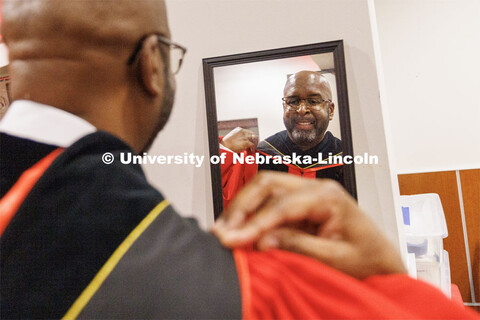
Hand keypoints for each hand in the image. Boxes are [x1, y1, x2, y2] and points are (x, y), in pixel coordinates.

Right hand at [212, 172, 406, 278]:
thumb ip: (300, 246)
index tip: (232, 239)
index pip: (281, 204)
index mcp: (329, 197)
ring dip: (242, 209)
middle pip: (268, 185)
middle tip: (222, 231)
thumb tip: (264, 240)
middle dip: (241, 207)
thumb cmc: (367, 258)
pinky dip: (251, 215)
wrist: (380, 259)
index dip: (253, 223)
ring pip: (264, 189)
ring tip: (224, 230)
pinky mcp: (299, 206)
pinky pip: (269, 203)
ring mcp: (306, 194)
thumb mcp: (336, 259)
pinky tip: (239, 230)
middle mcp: (316, 188)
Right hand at [220, 127, 257, 152]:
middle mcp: (243, 132)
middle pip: (253, 135)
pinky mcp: (246, 142)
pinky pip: (253, 145)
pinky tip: (252, 151)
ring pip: (254, 139)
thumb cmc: (226, 143)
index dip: (251, 137)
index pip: (249, 132)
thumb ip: (238, 137)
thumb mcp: (232, 136)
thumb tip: (242, 141)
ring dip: (255, 144)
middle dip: (254, 140)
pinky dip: (253, 148)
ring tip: (253, 149)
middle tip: (254, 145)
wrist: (224, 146)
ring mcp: (245, 137)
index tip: (250, 142)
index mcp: (240, 129)